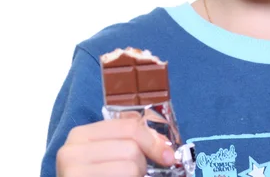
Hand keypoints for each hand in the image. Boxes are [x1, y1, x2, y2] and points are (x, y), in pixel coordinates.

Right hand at [56, 115, 175, 176]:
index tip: (168, 155)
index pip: (129, 126)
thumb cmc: (94, 175)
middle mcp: (72, 150)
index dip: (153, 140)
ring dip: (137, 175)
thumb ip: (128, 142)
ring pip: (130, 166)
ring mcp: (72, 170)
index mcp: (81, 134)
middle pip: (131, 147)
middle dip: (142, 163)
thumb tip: (165, 147)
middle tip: (139, 173)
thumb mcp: (106, 154)